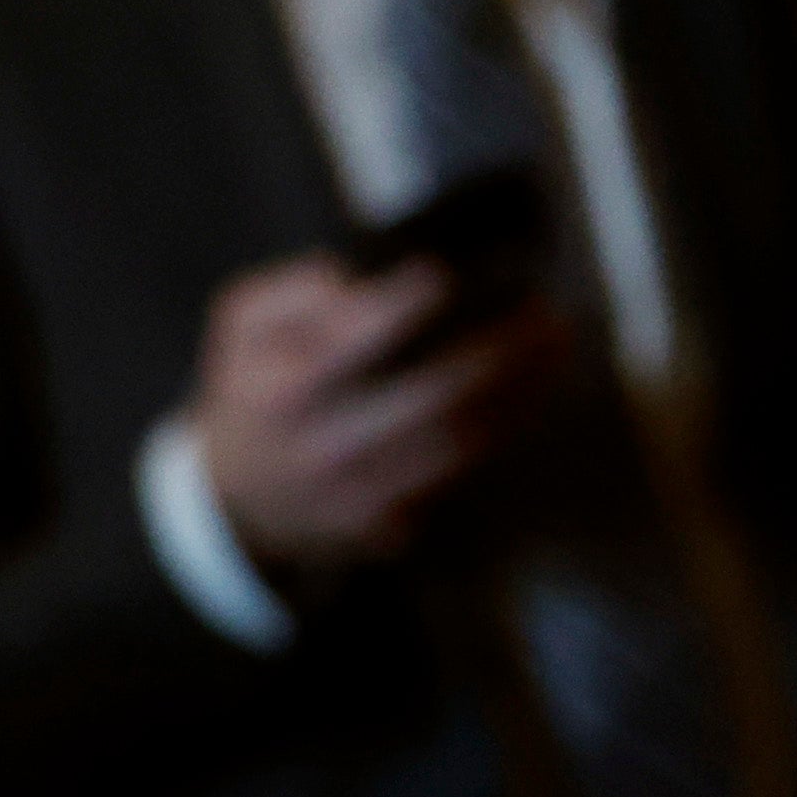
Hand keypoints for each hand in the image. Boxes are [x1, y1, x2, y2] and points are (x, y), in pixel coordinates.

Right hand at [189, 252, 567, 574]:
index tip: (449, 272)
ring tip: (556, 343)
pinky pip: (464, 471)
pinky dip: (506, 426)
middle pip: (430, 397)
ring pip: (461, 440)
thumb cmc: (253, 392)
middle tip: (542, 310)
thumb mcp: (240, 327)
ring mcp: (362, 494)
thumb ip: (290, 291)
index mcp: (284, 391)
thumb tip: (353, 277)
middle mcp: (326, 448)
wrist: (240, 504)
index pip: (356, 342)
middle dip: (497, 352)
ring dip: (520, 389)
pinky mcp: (393, 524)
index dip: (406, 304)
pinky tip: (537, 387)